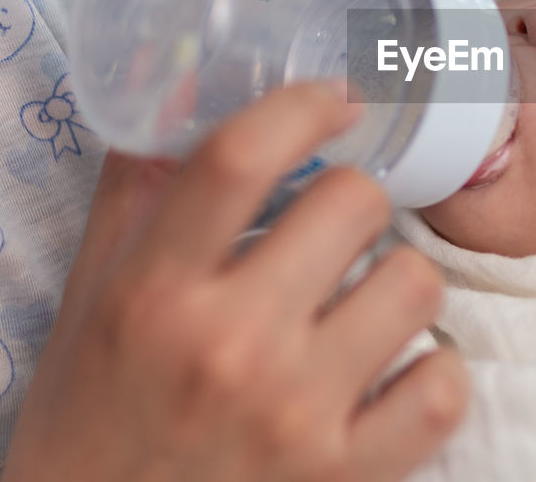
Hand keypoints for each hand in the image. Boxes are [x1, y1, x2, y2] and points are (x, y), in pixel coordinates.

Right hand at [3, 82, 467, 481]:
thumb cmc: (94, 419)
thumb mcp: (90, 302)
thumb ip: (137, 196)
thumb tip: (180, 92)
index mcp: (154, 292)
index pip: (239, 156)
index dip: (303, 105)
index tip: (335, 98)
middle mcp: (228, 347)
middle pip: (354, 203)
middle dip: (353, 201)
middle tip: (334, 232)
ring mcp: (295, 414)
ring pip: (415, 283)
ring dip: (397, 284)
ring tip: (362, 306)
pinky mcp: (346, 475)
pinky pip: (444, 385)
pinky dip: (432, 371)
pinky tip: (395, 372)